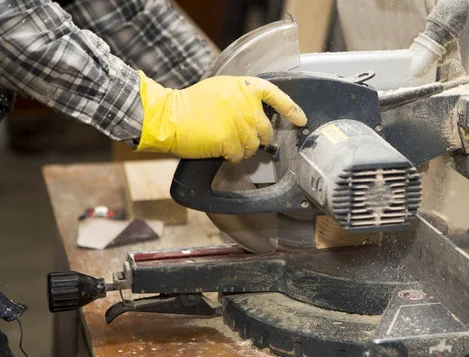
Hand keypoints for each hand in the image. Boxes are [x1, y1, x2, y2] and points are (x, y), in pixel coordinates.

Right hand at [135, 72, 306, 161]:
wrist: (167, 116)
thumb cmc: (190, 105)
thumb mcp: (220, 90)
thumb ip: (242, 99)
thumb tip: (260, 118)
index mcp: (243, 87)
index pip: (275, 94)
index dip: (291, 109)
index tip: (301, 120)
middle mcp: (243, 102)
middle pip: (265, 129)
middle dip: (259, 139)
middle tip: (245, 140)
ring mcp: (237, 122)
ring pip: (253, 146)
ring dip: (242, 150)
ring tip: (225, 144)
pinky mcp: (228, 139)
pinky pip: (239, 155)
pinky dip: (231, 157)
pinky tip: (219, 151)